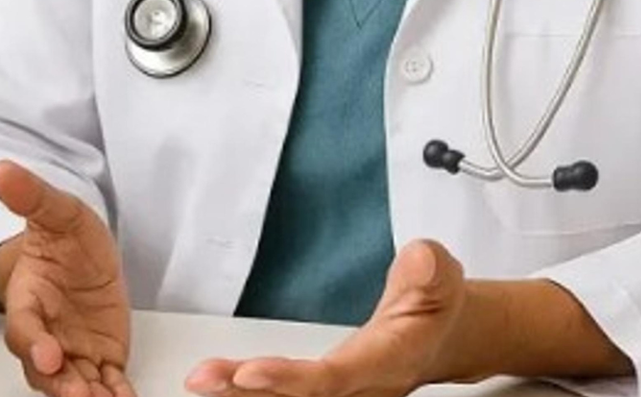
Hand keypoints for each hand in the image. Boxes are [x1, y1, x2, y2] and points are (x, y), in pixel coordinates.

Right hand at [0, 160, 134, 396]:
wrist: (83, 257)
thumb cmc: (63, 240)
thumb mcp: (58, 211)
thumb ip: (31, 196)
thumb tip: (0, 169)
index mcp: (27, 301)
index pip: (24, 328)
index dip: (34, 343)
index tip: (48, 352)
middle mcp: (46, 334)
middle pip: (44, 369)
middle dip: (59, 384)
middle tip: (77, 393)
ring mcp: (72, 352)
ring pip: (73, 383)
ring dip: (87, 395)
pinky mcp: (99, 362)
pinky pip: (106, 385)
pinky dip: (116, 395)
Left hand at [184, 241, 467, 396]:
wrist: (440, 337)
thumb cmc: (433, 307)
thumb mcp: (441, 279)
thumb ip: (429, 272)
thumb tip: (419, 258)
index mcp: (385, 363)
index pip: (334, 378)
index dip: (291, 381)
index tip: (250, 373)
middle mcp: (359, 387)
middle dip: (247, 393)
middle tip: (202, 379)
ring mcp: (340, 392)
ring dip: (238, 394)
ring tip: (199, 380)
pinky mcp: (321, 389)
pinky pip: (281, 394)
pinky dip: (245, 391)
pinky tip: (216, 383)